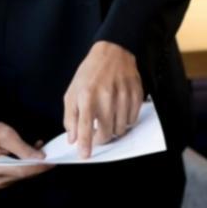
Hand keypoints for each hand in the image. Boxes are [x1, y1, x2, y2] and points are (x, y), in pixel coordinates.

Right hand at [0, 123, 51, 188]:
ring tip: (39, 147)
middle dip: (38, 164)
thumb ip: (22, 148)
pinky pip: (19, 174)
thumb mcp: (5, 135)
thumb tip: (40, 158)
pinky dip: (27, 164)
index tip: (53, 161)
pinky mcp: (2, 180)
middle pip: (25, 174)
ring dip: (34, 163)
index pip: (23, 171)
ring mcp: (0, 182)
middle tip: (49, 151)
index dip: (39, 167)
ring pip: (23, 174)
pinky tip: (31, 153)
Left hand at [63, 41, 143, 158]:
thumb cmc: (90, 73)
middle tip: (98, 134)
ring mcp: (123, 96)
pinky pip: (132, 120)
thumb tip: (73, 138)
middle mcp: (106, 97)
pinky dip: (126, 121)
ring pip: (121, 129)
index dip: (85, 144)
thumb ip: (70, 117)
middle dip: (101, 139)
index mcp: (87, 96)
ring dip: (114, 130)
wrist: (113, 52)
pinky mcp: (136, 95)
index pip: (85, 127)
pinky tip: (119, 111)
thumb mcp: (72, 92)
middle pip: (107, 133)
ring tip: (109, 118)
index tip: (85, 155)